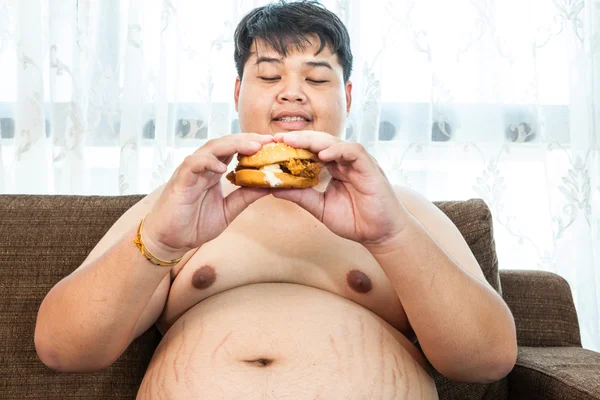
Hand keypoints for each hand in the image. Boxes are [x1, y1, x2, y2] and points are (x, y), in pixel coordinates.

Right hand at [142, 133, 273, 259]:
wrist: (169, 240)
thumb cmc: (194, 224)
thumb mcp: (228, 210)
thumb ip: (245, 197)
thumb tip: (268, 186)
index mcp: (214, 171)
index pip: (235, 150)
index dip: (253, 144)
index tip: (273, 143)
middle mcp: (203, 167)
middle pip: (226, 143)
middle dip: (248, 139)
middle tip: (268, 140)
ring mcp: (191, 171)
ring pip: (211, 148)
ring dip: (233, 145)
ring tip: (253, 147)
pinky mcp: (179, 181)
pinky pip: (192, 164)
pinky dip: (207, 162)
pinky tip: (222, 167)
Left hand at [271, 131, 407, 248]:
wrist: (380, 234)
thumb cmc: (355, 221)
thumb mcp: (321, 207)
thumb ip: (301, 196)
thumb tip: (274, 188)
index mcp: (333, 168)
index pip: (311, 151)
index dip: (293, 147)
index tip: (272, 146)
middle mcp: (344, 161)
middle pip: (319, 142)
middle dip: (298, 138)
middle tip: (278, 138)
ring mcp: (357, 162)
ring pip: (333, 142)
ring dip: (313, 141)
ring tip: (293, 142)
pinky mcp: (370, 167)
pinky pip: (352, 151)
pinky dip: (337, 150)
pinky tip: (322, 155)